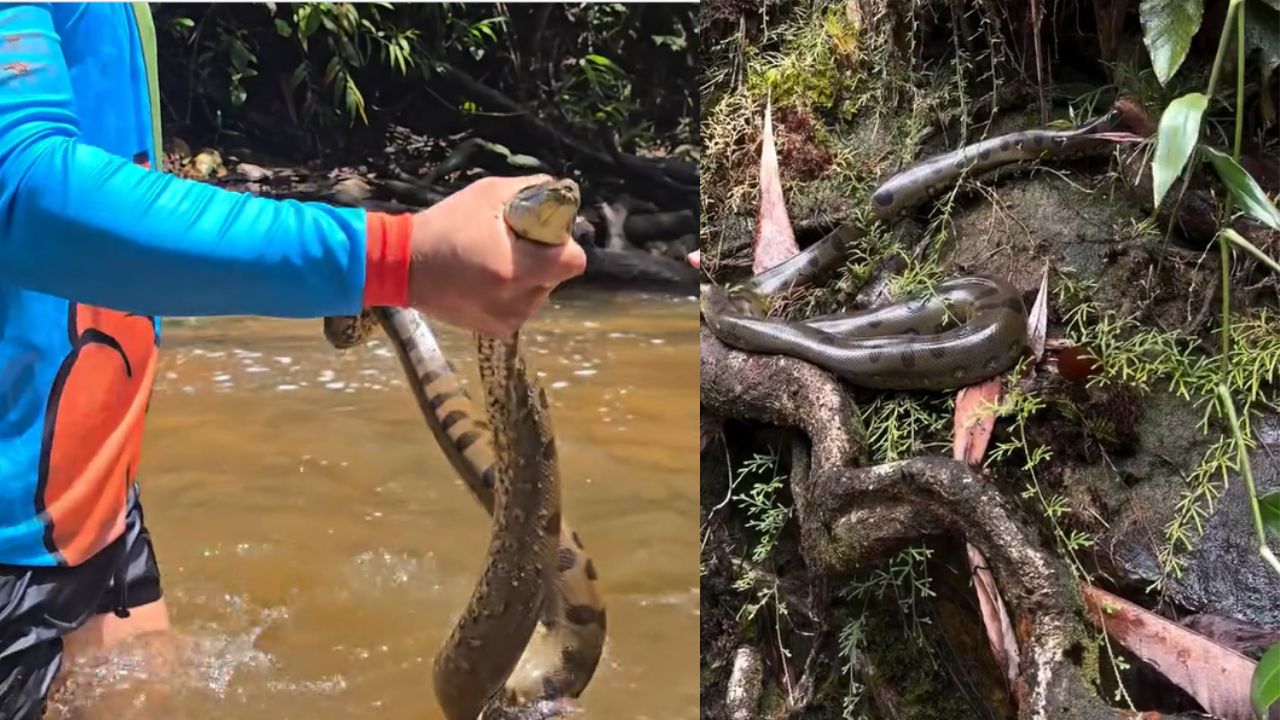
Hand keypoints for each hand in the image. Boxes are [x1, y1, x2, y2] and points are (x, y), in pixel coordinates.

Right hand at [406, 174, 586, 334]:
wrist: (402, 265)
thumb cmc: (445, 226)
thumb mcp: (488, 194)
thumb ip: (530, 189)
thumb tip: (557, 191)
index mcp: (519, 270)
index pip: (574, 261)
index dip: (561, 242)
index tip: (538, 232)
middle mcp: (518, 301)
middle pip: (556, 275)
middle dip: (542, 257)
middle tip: (510, 243)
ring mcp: (509, 320)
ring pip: (541, 291)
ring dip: (528, 276)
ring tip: (494, 261)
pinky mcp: (498, 330)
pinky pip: (522, 305)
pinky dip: (513, 292)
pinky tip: (487, 279)